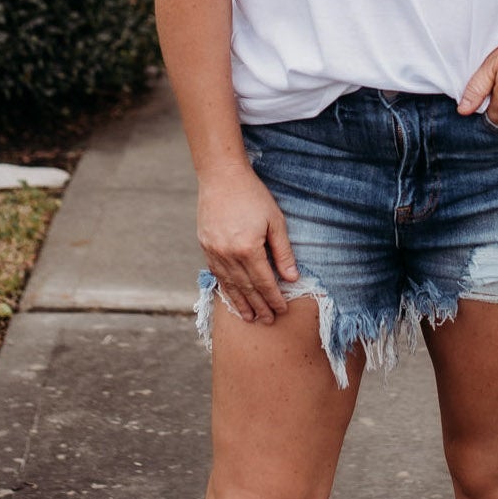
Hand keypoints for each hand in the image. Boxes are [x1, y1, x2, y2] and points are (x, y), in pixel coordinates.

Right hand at [197, 165, 298, 324]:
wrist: (221, 177)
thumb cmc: (253, 196)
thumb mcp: (275, 221)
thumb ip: (283, 251)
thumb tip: (292, 277)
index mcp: (248, 248)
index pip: (264, 281)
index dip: (274, 297)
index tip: (282, 309)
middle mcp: (228, 254)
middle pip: (246, 288)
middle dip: (259, 306)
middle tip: (268, 320)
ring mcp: (214, 251)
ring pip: (229, 284)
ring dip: (240, 303)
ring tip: (250, 317)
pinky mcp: (205, 246)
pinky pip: (216, 274)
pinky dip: (226, 288)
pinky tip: (232, 297)